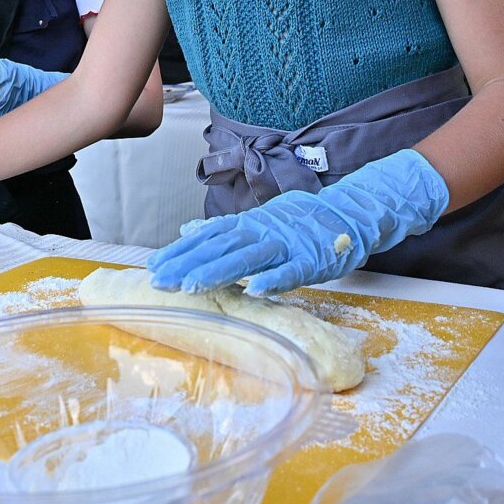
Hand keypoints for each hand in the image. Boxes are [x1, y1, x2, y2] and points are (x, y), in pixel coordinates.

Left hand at [146, 149, 448, 295]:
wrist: (351, 212)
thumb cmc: (303, 222)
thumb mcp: (259, 221)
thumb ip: (224, 229)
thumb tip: (187, 230)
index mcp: (249, 224)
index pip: (207, 237)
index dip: (180, 252)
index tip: (152, 266)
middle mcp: (262, 231)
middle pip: (219, 248)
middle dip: (187, 264)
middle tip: (158, 280)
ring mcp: (287, 245)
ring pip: (247, 258)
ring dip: (218, 272)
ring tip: (191, 285)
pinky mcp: (311, 260)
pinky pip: (290, 271)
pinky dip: (273, 280)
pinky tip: (254, 291)